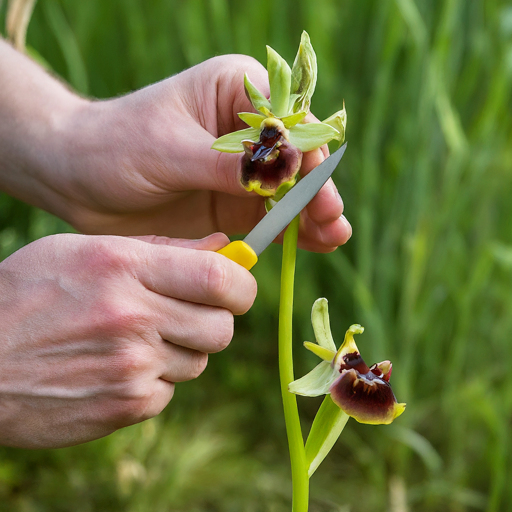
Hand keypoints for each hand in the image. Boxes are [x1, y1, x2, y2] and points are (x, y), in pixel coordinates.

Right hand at [0, 233, 255, 447]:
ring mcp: (130, 367)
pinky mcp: (124, 406)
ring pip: (198, 361)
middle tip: (189, 313)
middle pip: (221, 327)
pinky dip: (153, 381)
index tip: (237, 288)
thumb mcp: (88, 251)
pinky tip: (115, 368)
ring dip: (180, 350)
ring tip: (136, 339)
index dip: (242, 285)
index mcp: (124, 268)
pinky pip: (168, 392)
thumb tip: (223, 248)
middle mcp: (132, 317)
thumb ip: (163, 249)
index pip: (219, 279)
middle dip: (215, 321)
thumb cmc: (30, 294)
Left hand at [46, 56, 351, 251]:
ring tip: (332, 236)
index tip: (316, 189)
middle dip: (317, 189)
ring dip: (313, 213)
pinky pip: (270, 216)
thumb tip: (281, 175)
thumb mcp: (169, 149)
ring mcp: (242, 169)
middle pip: (298, 158)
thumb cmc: (115, 146)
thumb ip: (225, 164)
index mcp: (235, 92)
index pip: (287, 121)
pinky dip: (291, 230)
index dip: (308, 154)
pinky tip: (312, 242)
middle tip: (332, 221)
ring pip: (290, 190)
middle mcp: (246, 129)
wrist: (76, 180)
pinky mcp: (233, 202)